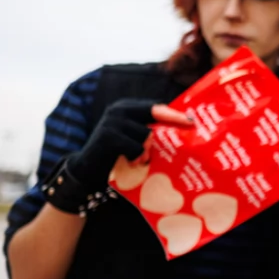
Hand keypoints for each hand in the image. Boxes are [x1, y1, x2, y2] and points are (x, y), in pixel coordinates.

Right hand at [48, 100, 192, 214]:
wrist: (86, 171)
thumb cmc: (116, 156)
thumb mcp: (133, 140)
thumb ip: (149, 132)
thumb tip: (181, 131)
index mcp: (127, 108)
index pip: (155, 107)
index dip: (174, 113)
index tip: (193, 120)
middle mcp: (118, 110)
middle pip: (154, 113)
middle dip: (173, 121)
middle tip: (190, 127)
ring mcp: (112, 121)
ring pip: (146, 133)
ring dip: (149, 150)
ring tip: (143, 160)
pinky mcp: (107, 136)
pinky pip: (135, 146)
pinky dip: (138, 157)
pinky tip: (134, 163)